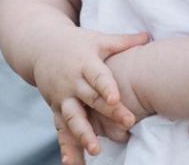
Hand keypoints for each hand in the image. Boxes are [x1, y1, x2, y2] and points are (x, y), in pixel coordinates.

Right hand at [33, 27, 149, 158]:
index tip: (116, 99)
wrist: (40, 48)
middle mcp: (72, 82)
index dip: (106, 87)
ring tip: (95, 150)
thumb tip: (149, 36)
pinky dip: (66, 148)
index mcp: (85, 63)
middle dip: (108, 113)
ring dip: (83, 135)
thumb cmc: (77, 44)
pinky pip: (61, 131)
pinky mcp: (56, 110)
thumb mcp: (98, 39)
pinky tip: (72, 164)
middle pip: (91, 99)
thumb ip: (123, 42)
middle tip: (128, 124)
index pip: (97, 76)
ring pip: (73, 118)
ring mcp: (63, 98)